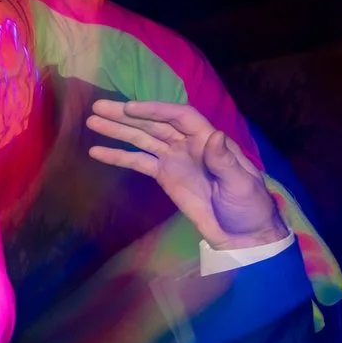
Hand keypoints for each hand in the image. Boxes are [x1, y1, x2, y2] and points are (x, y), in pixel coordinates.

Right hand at [85, 99, 285, 248]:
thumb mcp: (241, 184)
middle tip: (98, 107)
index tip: (130, 109)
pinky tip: (97, 151)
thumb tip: (214, 136)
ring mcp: (175, 160)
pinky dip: (119, 156)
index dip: (155, 110)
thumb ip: (225, 161)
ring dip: (118, 130)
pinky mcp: (165, 177)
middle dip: (127, 115)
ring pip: (143, 140)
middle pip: (154, 124)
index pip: (179, 117)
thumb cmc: (248, 206)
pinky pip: (139, 163)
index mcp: (208, 140)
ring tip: (92, 121)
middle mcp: (189, 144)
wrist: (243, 235)